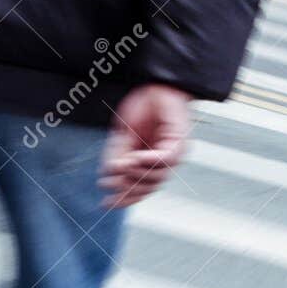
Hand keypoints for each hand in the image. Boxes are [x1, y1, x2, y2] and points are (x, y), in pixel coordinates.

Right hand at [100, 84, 192, 209]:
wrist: (158, 83)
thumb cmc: (144, 106)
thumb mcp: (124, 132)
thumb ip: (118, 153)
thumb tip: (109, 172)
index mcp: (152, 161)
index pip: (141, 187)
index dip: (124, 197)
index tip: (106, 204)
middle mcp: (165, 161)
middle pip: (148, 186)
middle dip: (127, 188)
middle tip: (108, 186)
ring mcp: (175, 153)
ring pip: (157, 176)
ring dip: (136, 174)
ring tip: (120, 167)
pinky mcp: (180, 141)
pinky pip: (166, 158)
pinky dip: (149, 161)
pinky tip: (135, 158)